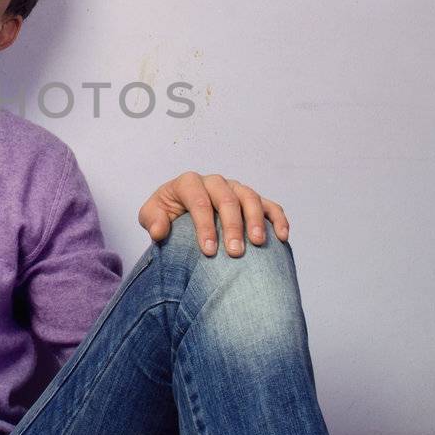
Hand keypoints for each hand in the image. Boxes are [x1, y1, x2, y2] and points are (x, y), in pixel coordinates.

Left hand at [138, 172, 289, 256]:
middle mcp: (214, 182)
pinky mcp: (252, 200)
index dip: (204, 226)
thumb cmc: (167, 215)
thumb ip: (152, 220)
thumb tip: (160, 230)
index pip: (198, 201)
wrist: (181, 214)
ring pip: (250, 198)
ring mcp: (235, 188)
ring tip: (258, 243)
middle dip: (232, 226)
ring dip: (256, 220)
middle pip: (226, 199)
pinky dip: (278, 218)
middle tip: (235, 252)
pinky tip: (283, 237)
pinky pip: (269, 205)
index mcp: (188, 182)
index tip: (209, 251)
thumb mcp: (151, 216)